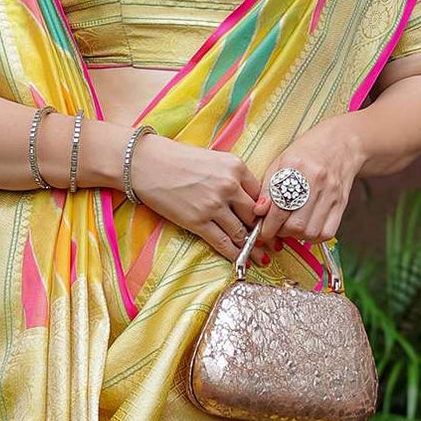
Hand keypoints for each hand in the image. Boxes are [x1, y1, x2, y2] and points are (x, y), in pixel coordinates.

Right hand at [129, 133, 269, 264]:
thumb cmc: (178, 159)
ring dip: (253, 248)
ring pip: (241, 232)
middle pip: (255, 216)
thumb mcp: (214, 159)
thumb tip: (250, 202)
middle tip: (273, 245)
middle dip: (265, 233)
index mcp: (236, 167)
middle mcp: (229, 186)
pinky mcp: (197, 221)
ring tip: (262, 258)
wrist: (146, 163)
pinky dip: (235, 254)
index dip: (268, 213)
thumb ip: (233, 177)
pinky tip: (242, 261)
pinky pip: (222, 242)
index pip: (261, 195)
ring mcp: (213, 205)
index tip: (273, 224)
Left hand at [254, 120, 362, 263]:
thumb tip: (258, 212)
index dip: (268, 225)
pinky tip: (307, 227)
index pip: (279, 207)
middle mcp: (316, 181)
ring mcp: (331, 194)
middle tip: (276, 227)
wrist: (340, 143)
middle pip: (296, 224)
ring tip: (291, 226)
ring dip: (297, 235)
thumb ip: (268, 188)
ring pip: (311, 232)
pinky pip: (327, 233)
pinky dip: (314, 236)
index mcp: (296, 167)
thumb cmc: (306, 153)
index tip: (263, 230)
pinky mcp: (342, 203)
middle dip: (281, 232)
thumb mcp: (280, 162)